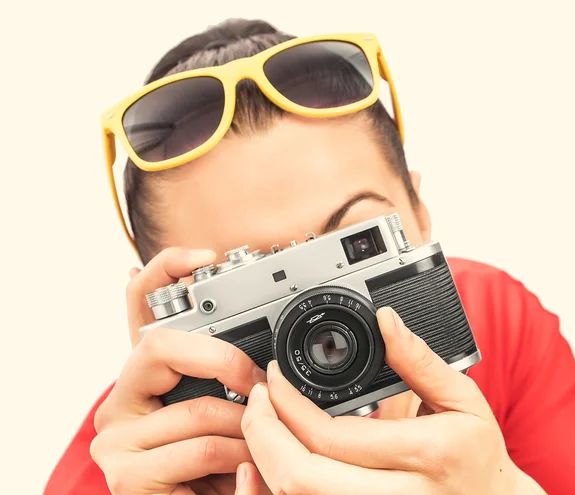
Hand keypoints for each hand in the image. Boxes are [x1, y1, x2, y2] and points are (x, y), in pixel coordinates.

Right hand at [90, 247, 267, 494]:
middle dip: (223, 360)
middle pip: (158, 343)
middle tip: (257, 382)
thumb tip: (265, 365)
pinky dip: (240, 459)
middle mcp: (122, 397)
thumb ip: (232, 385)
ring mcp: (118, 436)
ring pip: (199, 408)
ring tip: (261, 444)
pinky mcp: (127, 474)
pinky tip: (246, 469)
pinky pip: (202, 448)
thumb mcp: (228, 415)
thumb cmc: (210, 465)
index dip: (164, 269)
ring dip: (247, 429)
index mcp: (146, 375)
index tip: (204, 257)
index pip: (138, 303)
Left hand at [238, 307, 546, 494]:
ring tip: (263, 423)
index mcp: (425, 454)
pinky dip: (276, 486)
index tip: (274, 378)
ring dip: (264, 460)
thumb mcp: (462, 398)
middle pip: (301, 477)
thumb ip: (419, 360)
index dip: (287, 404)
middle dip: (262, 434)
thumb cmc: (476, 454)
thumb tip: (386, 320)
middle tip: (256, 401)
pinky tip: (272, 461)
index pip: (332, 435)